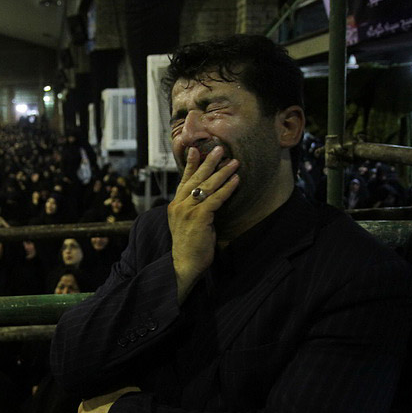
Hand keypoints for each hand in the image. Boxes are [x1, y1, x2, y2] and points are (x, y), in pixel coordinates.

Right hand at [167, 145, 239, 301]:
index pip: (184, 180)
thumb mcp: (188, 223)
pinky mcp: (199, 217)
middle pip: (195, 178)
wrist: (184, 264)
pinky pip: (215, 199)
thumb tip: (207, 197)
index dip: (190, 164)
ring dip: (222, 172)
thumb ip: (193, 209)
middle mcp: (179, 205)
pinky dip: (227, 189)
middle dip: (208, 162)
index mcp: (175, 205)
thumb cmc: (189, 246)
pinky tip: (236, 181)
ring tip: (234, 162)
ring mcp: (187, 210)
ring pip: (207, 186)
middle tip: (219, 148)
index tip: (195, 150)